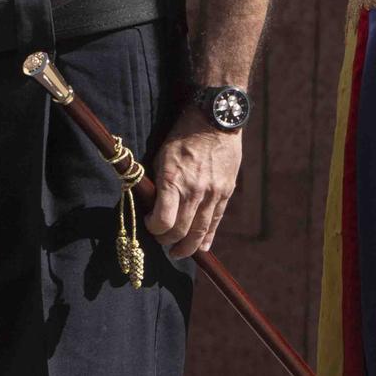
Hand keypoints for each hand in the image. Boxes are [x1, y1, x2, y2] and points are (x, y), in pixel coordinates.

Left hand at [145, 110, 241, 258]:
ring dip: (188, 246)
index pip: (163, 220)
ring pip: (200, 231)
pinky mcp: (226, 193)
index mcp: (173, 181)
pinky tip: (201, 247)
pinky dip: (208, 237)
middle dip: (168, 241)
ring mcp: (213, 194)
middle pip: (181, 230)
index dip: (154, 229)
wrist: (214, 122)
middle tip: (162, 242)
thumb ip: (159, 183)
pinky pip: (216, 221)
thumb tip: (152, 205)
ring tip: (178, 252)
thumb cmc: (181, 136)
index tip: (150, 226)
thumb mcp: (161, 156)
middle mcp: (194, 191)